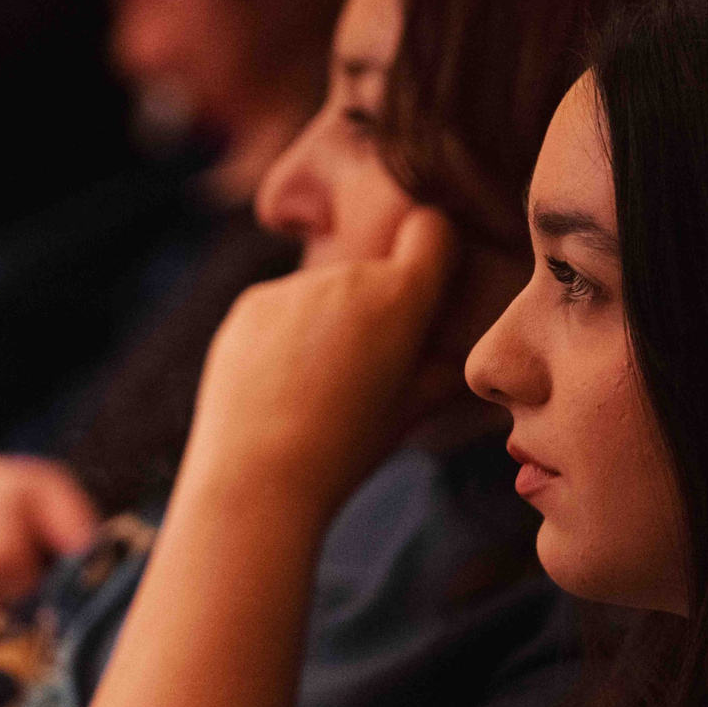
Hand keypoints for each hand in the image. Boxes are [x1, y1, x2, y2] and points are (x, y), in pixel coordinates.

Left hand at [176, 207, 456, 523]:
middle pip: (373, 273)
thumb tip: (457, 347)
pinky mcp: (250, 302)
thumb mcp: (413, 410)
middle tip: (360, 372)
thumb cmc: (347, 450)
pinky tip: (276, 385)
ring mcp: (293, 285)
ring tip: (313, 388)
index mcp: (400, 297)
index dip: (431, 252)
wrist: (258, 476)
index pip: (431, 230)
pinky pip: (281, 308)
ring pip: (325, 294)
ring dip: (327, 323)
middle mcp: (348, 274)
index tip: (424, 283)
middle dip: (374, 308)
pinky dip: (284, 335)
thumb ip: (443, 366)